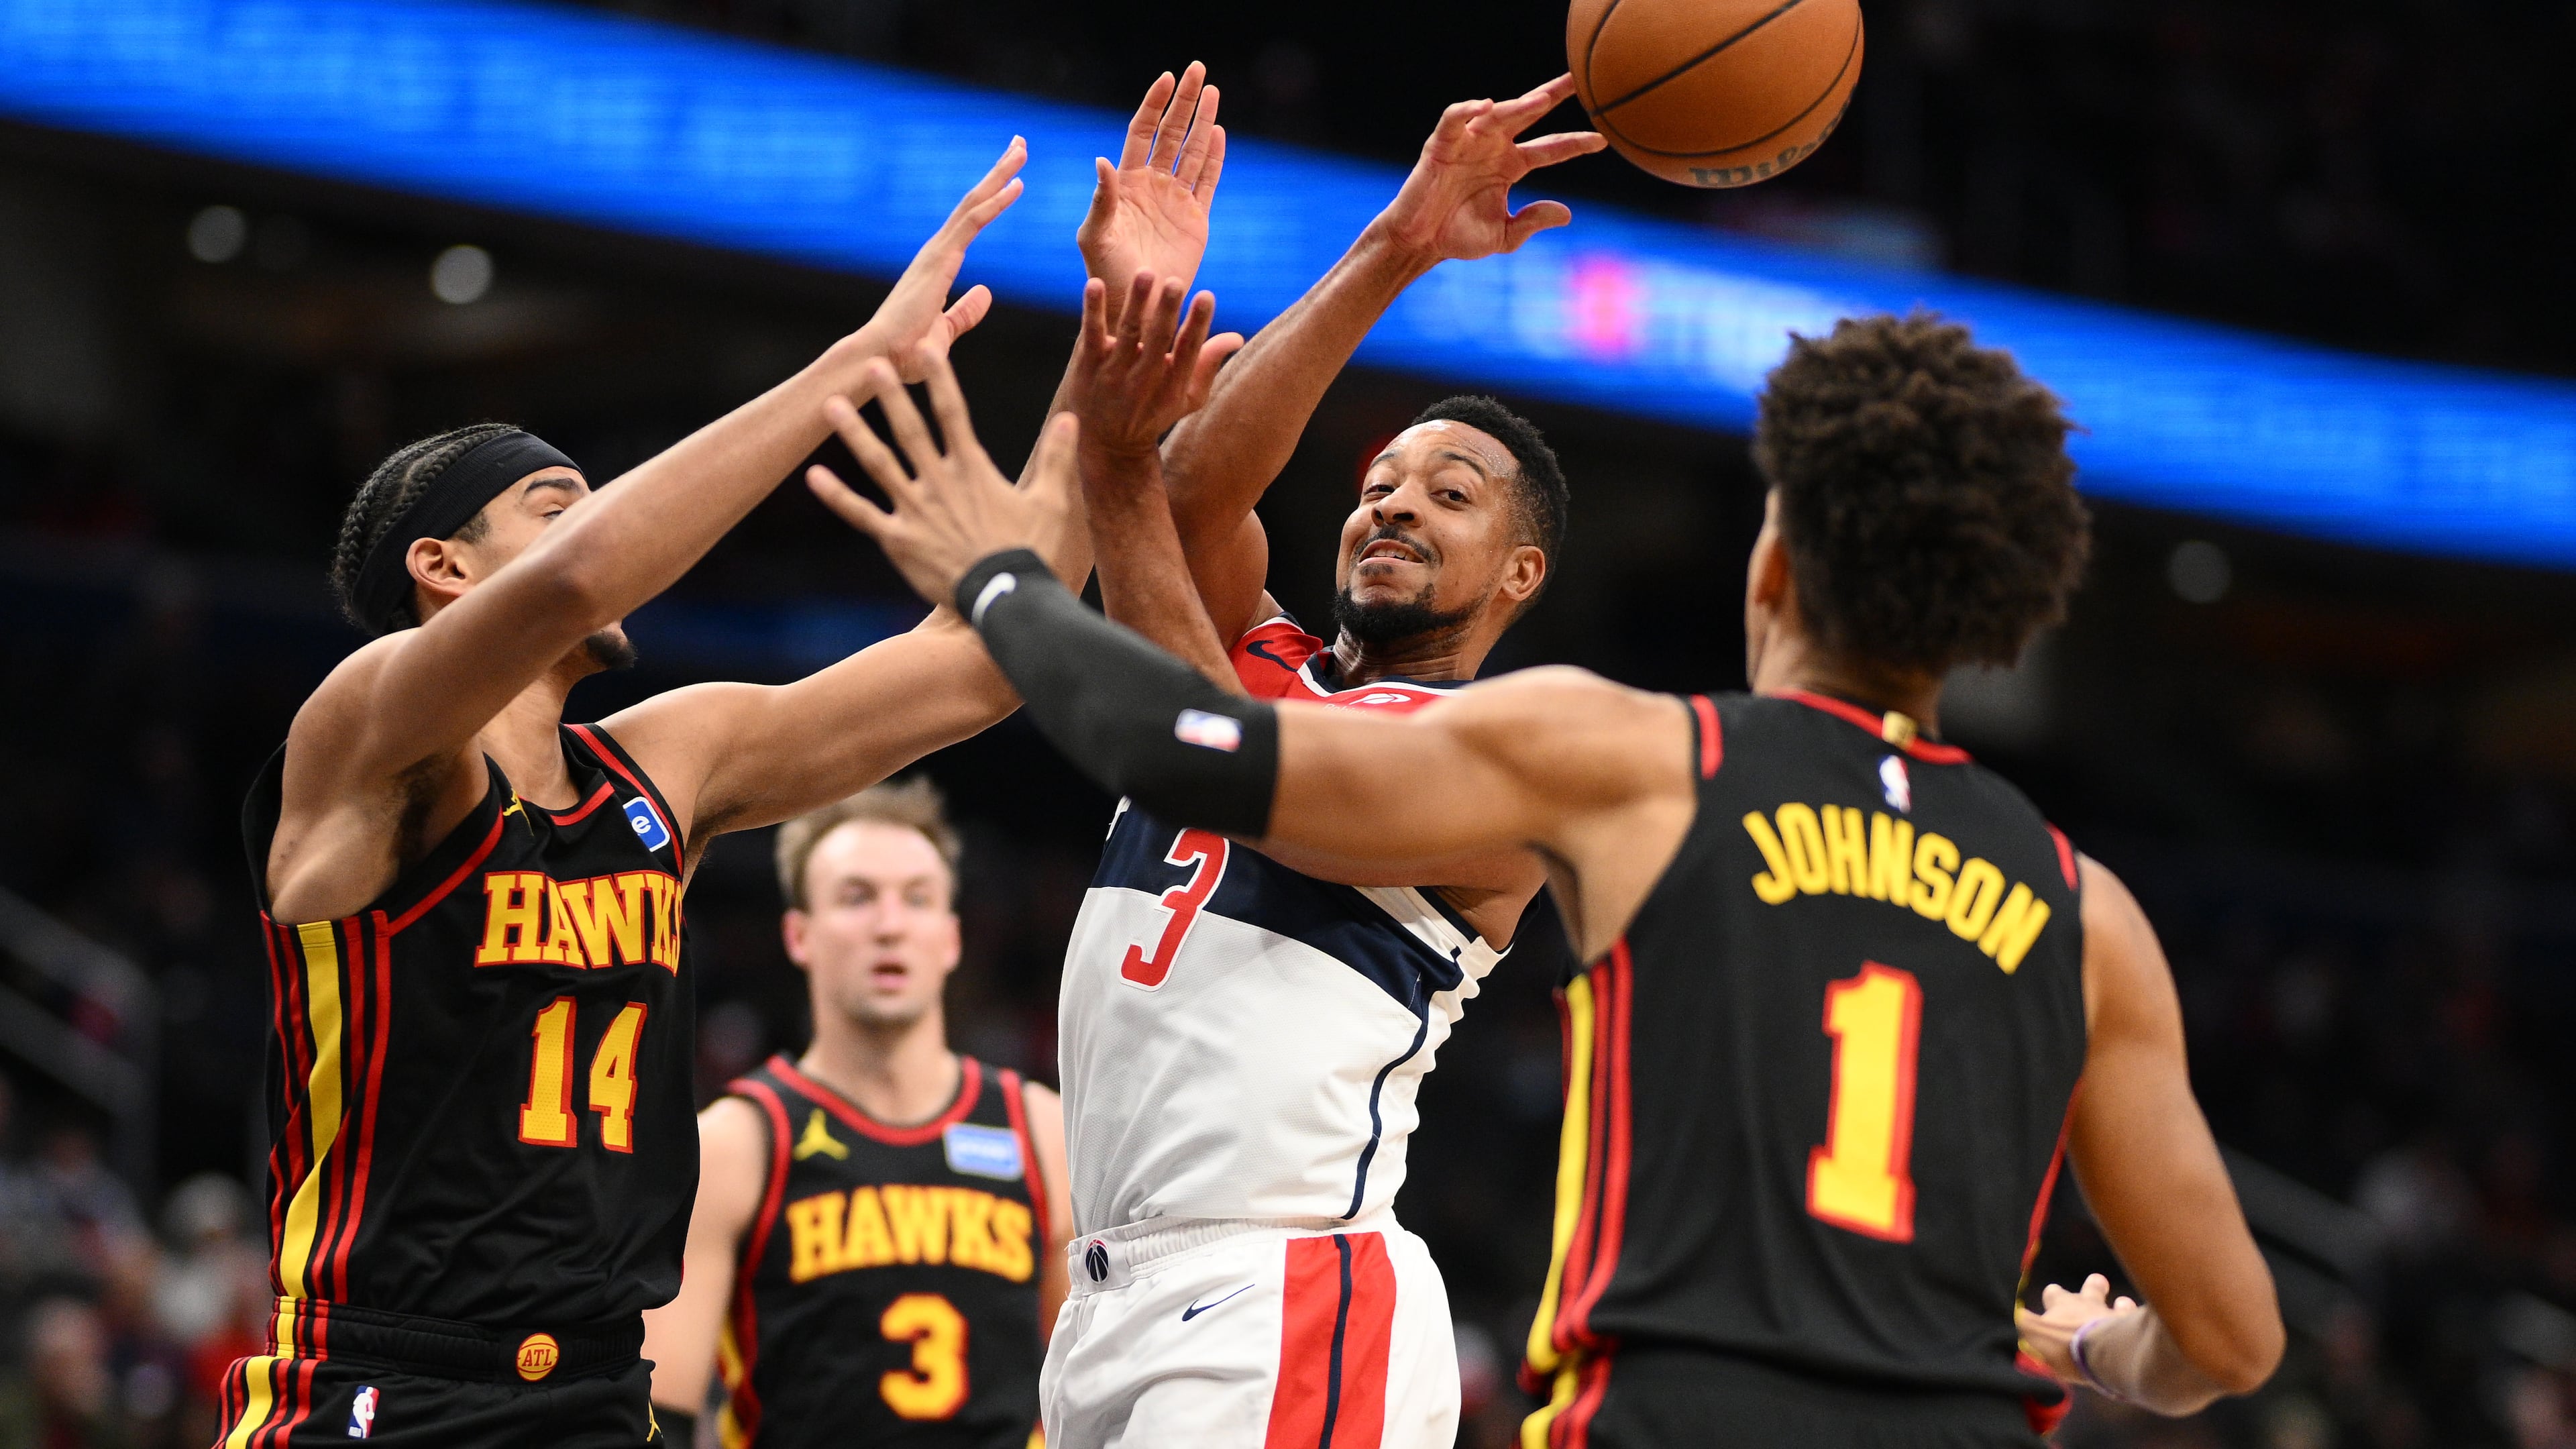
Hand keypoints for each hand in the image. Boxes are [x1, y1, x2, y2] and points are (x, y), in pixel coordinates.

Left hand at [807, 354, 1078, 607]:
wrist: (1007, 598)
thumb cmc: (1031, 552)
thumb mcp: (1050, 502)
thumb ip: (1055, 457)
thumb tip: (1070, 417)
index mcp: (973, 470)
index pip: (954, 414)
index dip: (940, 379)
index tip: (926, 348)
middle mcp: (940, 483)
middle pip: (910, 431)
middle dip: (891, 396)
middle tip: (872, 364)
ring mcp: (916, 511)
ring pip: (879, 464)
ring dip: (855, 433)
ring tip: (832, 405)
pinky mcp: (899, 541)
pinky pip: (862, 515)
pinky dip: (837, 496)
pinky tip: (813, 475)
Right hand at [856, 137, 1027, 381]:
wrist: (880, 358)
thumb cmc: (904, 351)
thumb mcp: (945, 330)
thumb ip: (965, 312)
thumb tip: (985, 292)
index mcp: (938, 264)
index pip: (971, 221)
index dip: (993, 196)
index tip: (1014, 178)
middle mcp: (936, 251)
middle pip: (972, 202)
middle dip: (997, 172)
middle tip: (1019, 145)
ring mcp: (936, 252)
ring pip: (973, 203)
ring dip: (999, 175)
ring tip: (1021, 149)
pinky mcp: (939, 260)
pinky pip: (972, 224)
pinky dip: (995, 202)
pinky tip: (1016, 185)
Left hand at [1068, 271, 1243, 461]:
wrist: (1108, 445)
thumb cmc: (1153, 414)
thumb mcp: (1187, 398)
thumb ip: (1208, 365)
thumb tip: (1237, 336)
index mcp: (1172, 387)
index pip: (1188, 351)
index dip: (1198, 324)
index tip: (1207, 295)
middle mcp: (1143, 381)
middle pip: (1157, 341)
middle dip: (1167, 310)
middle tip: (1176, 280)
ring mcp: (1113, 375)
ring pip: (1127, 334)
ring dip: (1136, 303)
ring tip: (1146, 274)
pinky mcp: (1086, 368)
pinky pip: (1091, 335)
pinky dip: (1093, 311)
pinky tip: (1093, 284)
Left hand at [1077, 64, 1225, 326]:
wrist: (1136, 303)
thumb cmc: (1106, 272)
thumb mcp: (1095, 234)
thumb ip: (1101, 198)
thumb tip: (1102, 160)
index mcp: (1126, 183)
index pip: (1142, 132)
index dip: (1154, 105)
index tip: (1166, 78)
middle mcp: (1152, 185)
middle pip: (1171, 133)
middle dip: (1184, 102)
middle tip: (1197, 69)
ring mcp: (1175, 201)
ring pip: (1192, 152)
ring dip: (1202, 122)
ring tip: (1212, 92)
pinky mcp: (1196, 220)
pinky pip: (1207, 181)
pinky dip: (1214, 158)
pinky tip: (1217, 133)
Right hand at [1373, 75, 1605, 264]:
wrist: (1420, 243)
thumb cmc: (1459, 237)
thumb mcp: (1505, 234)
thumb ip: (1533, 222)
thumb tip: (1567, 213)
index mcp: (1512, 165)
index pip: (1551, 149)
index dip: (1575, 143)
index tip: (1602, 140)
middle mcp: (1493, 147)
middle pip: (1529, 113)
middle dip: (1553, 94)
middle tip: (1580, 78)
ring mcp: (1469, 143)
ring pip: (1497, 114)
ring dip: (1519, 105)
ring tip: (1541, 101)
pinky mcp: (1442, 145)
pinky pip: (1455, 120)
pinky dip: (1468, 110)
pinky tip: (1487, 105)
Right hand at [2015, 1273, 2140, 1382]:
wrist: (2106, 1354)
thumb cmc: (2067, 1345)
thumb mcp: (2035, 1335)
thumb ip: (2024, 1323)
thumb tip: (2015, 1314)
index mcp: (2063, 1306)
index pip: (2054, 1294)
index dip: (2054, 1295)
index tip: (2053, 1296)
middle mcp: (2090, 1306)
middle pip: (2091, 1289)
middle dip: (2093, 1286)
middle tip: (2098, 1282)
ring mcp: (2114, 1316)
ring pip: (2119, 1304)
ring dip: (2121, 1305)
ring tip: (2123, 1303)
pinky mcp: (2135, 1330)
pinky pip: (2141, 1322)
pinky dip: (2142, 1323)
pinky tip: (2144, 1326)